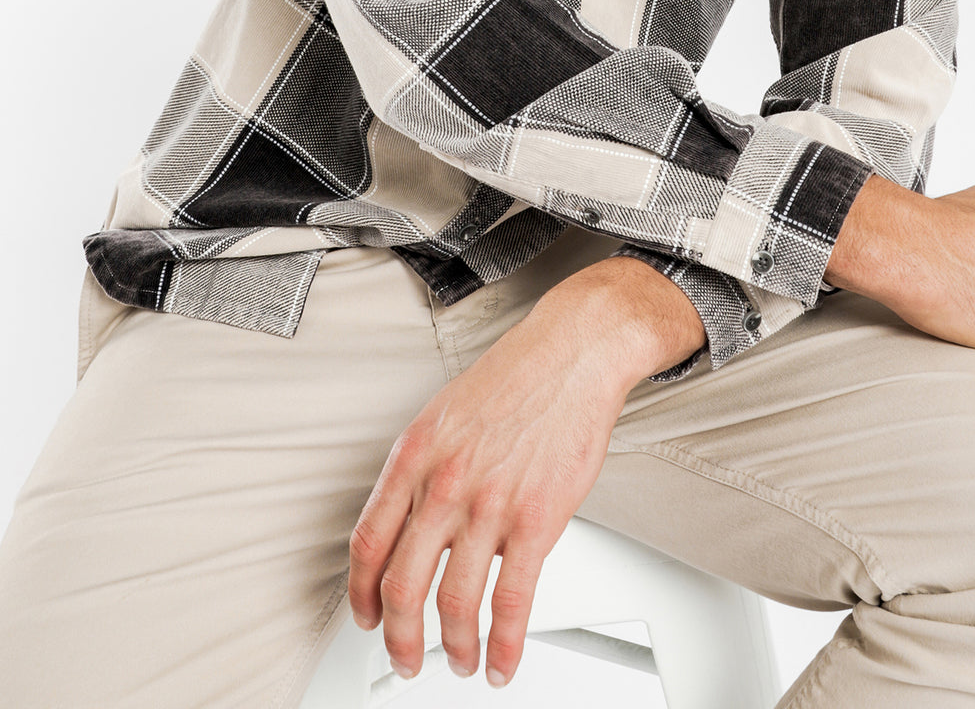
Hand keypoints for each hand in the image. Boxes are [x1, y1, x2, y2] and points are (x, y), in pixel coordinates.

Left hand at [347, 256, 703, 686]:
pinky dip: (504, 644)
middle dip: (399, 638)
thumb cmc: (514, 378)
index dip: (361, 594)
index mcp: (413, 456)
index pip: (367, 543)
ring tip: (458, 663)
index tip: (366, 618)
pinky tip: (502, 660)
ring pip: (453, 603)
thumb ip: (422, 470)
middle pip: (401, 585)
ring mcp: (489, 505)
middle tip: (404, 660)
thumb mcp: (443, 414)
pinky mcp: (536, 520)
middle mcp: (443, 484)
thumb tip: (407, 523)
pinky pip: (511, 601)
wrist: (571, 354)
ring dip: (452, 648)